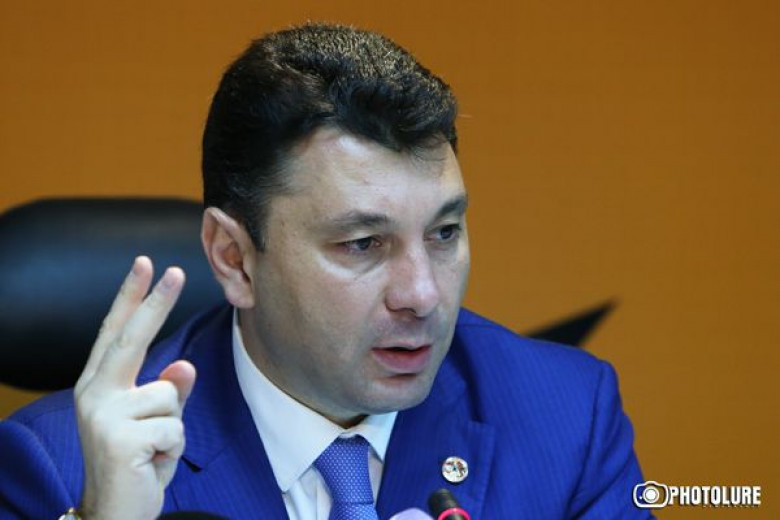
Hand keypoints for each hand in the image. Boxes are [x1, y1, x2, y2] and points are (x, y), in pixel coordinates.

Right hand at [74, 256, 196, 519]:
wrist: (115, 516)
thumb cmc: (137, 465)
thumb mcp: (158, 423)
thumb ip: (170, 392)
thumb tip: (185, 366)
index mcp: (100, 385)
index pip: (117, 333)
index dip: (132, 298)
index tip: (146, 264)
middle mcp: (94, 394)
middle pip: (132, 338)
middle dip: (156, 302)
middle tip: (174, 269)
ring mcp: (102, 415)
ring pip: (170, 394)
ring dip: (174, 426)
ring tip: (153, 450)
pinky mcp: (118, 438)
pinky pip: (174, 425)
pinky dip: (174, 446)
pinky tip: (151, 462)